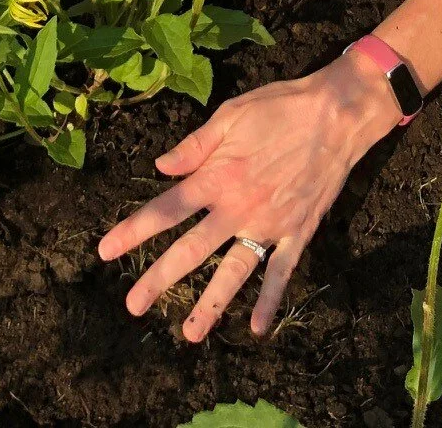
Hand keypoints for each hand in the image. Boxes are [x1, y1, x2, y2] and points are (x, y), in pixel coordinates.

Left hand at [98, 54, 400, 339]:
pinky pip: (281, 272)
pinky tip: (257, 329)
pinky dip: (269, 300)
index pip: (166, 209)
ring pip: (233, 272)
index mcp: (217, 177)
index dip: (134, 230)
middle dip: (159, 279)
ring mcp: (268, 224)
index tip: (105, 251)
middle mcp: (238, 207)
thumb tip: (160, 166)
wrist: (336, 115)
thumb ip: (194, 145)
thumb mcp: (231, 115)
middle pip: (191, 250)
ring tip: (189, 334)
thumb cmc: (281, 108)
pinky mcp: (297, 232)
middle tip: (132, 305)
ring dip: (211, 304)